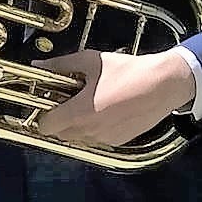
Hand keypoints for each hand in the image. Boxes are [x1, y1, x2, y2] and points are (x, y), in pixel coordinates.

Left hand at [31, 49, 195, 146]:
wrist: (163, 84)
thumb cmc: (126, 70)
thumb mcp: (91, 61)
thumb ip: (60, 65)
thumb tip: (37, 65)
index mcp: (80, 112)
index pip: (47, 126)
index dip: (43, 114)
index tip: (49, 101)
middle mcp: (91, 131)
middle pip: (61, 134)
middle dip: (59, 119)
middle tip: (67, 99)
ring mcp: (106, 138)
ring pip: (79, 138)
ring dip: (76, 124)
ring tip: (88, 101)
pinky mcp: (119, 141)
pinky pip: (97, 138)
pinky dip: (94, 128)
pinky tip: (105, 108)